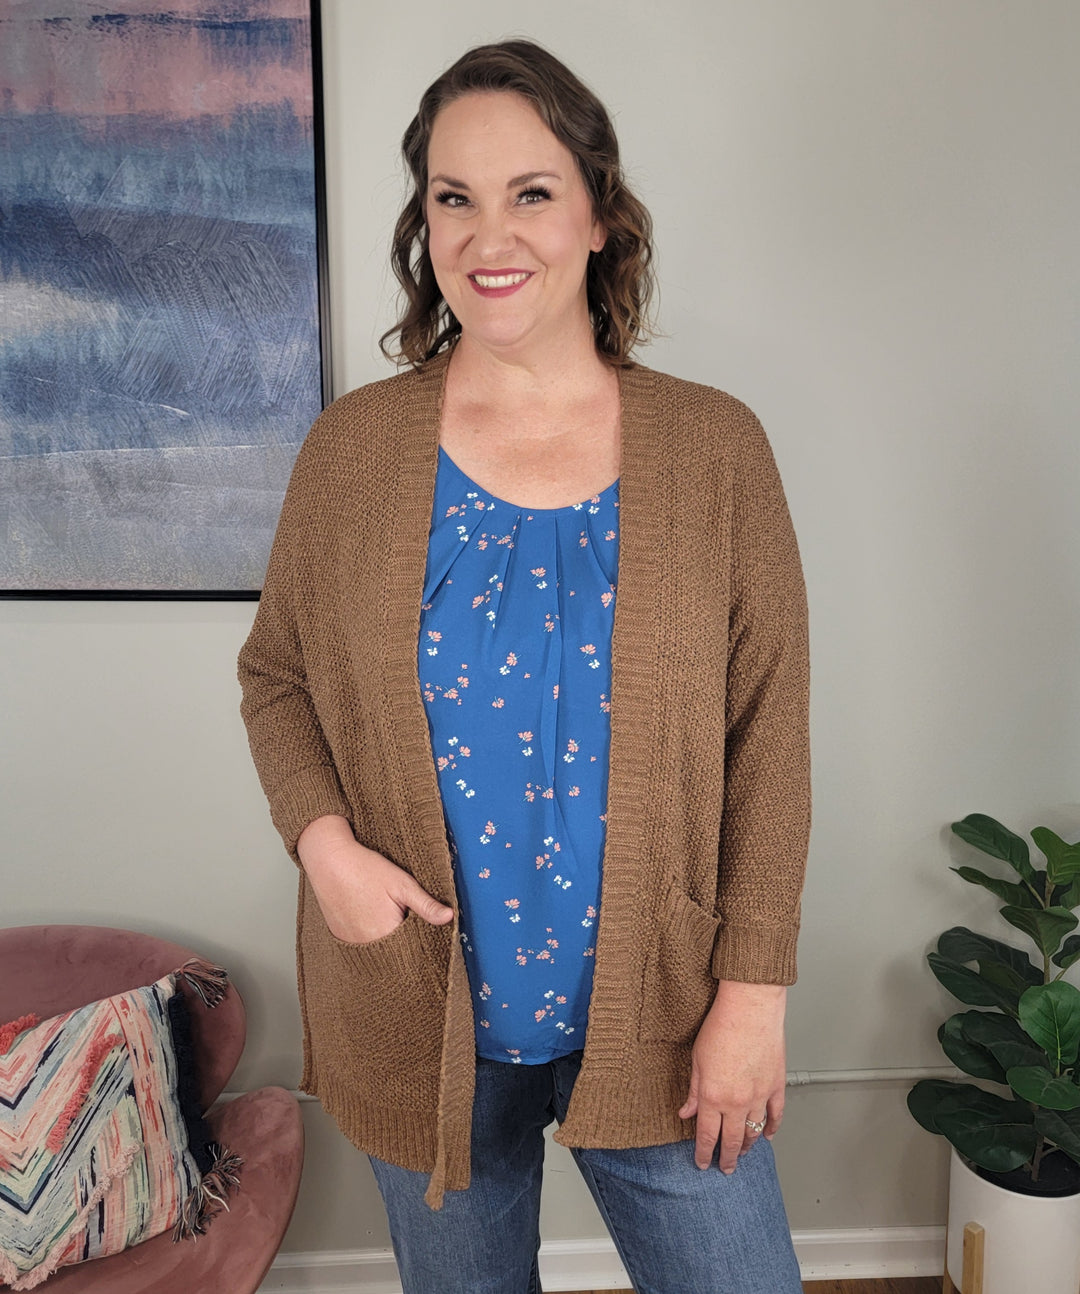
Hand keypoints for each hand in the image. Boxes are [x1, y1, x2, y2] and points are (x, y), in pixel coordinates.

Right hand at [297, 815, 453, 943]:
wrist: (328, 860)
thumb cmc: (365, 868)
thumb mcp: (403, 883)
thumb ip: (426, 905)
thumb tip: (449, 918)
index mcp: (387, 933)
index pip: (413, 949)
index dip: (422, 939)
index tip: (425, 928)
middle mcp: (367, 944)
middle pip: (396, 950)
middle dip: (405, 939)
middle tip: (403, 915)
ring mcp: (351, 942)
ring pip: (379, 948)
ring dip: (388, 939)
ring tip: (386, 914)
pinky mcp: (340, 937)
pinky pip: (362, 944)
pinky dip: (371, 936)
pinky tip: (371, 917)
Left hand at [677, 980, 786, 1172]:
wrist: (750, 1009)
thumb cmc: (721, 1027)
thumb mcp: (697, 1060)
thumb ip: (694, 1091)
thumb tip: (686, 1112)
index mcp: (713, 1097)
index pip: (707, 1136)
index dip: (704, 1153)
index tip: (702, 1163)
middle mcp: (736, 1102)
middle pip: (732, 1141)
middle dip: (727, 1158)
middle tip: (725, 1168)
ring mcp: (759, 1096)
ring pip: (754, 1132)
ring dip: (748, 1146)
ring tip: (743, 1154)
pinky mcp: (776, 1086)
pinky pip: (775, 1115)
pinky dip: (772, 1128)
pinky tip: (767, 1135)